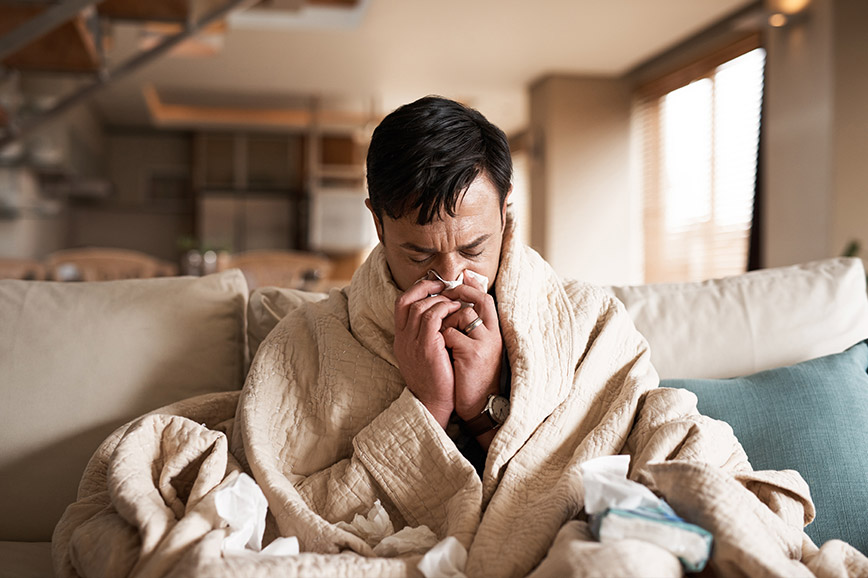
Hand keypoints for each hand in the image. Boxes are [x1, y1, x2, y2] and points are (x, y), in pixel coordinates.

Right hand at [394, 279, 462, 426]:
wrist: (434, 404)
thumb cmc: (436, 380)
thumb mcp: (425, 355)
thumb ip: (427, 336)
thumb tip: (440, 316)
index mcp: (400, 339)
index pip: (400, 304)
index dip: (416, 290)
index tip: (433, 286)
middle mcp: (402, 339)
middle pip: (407, 300)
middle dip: (427, 288)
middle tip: (445, 286)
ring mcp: (412, 342)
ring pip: (420, 306)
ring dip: (440, 298)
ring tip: (455, 299)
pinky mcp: (426, 347)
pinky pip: (432, 316)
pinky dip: (445, 308)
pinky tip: (457, 309)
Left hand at [440, 274, 502, 421]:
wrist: (478, 404)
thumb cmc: (472, 375)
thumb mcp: (477, 348)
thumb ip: (470, 328)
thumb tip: (456, 305)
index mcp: (494, 332)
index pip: (485, 299)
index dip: (470, 288)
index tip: (455, 284)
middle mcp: (493, 334)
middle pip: (477, 302)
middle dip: (456, 300)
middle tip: (441, 304)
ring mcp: (484, 343)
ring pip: (461, 315)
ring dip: (445, 323)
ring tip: (441, 337)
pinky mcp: (473, 353)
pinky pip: (450, 333)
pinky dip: (441, 339)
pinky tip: (441, 351)